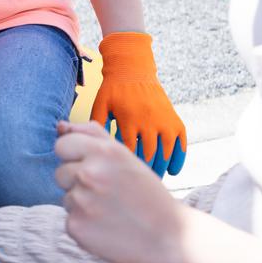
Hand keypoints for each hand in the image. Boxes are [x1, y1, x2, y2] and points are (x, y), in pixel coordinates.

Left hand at [55, 121, 188, 262]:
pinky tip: (107, 227)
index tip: (94, 169)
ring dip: (82, 203)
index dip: (75, 157)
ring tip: (110, 210)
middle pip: (60, 173)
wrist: (168, 236)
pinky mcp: (75, 226)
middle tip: (107, 193)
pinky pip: (69, 219)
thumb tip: (61, 126)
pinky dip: (84, 224)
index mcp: (103, 151)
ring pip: (66, 197)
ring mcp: (80, 201)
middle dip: (77, 181)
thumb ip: (92, 135)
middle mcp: (88, 173)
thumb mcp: (126, 157)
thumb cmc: (145, 193)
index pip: (62, 146)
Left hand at [91, 33, 186, 175]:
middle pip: (146, 155)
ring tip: (152, 186)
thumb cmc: (112, 91)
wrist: (133, 69)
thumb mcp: (99, 106)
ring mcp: (164, 120)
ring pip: (165, 152)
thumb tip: (80, 149)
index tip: (117, 186)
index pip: (127, 152)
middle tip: (134, 193)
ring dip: (159, 170)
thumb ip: (91, 128)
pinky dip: (178, 158)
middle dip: (141, 175)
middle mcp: (147, 120)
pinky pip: (181, 143)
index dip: (122, 171)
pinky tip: (172, 172)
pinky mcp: (175, 120)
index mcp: (128, 119)